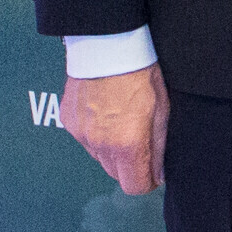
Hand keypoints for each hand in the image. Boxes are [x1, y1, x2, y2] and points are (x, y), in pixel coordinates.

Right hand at [60, 63, 168, 194]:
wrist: (107, 45)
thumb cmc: (139, 71)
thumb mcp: (162, 107)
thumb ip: (159, 145)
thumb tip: (158, 173)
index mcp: (127, 143)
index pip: (134, 187)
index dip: (147, 182)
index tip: (154, 172)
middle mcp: (100, 144)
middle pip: (116, 174)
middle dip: (130, 165)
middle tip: (141, 139)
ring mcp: (81, 135)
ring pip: (100, 158)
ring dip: (112, 149)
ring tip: (123, 119)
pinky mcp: (68, 123)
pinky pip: (85, 140)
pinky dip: (96, 134)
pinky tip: (106, 112)